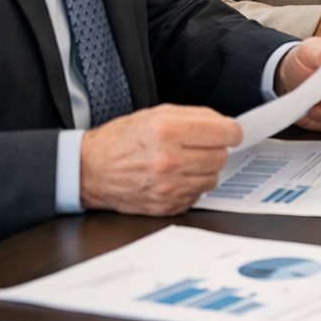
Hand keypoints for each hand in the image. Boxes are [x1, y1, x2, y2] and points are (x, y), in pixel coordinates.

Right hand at [79, 105, 242, 214]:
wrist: (88, 170)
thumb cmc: (120, 140)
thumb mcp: (155, 114)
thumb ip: (195, 116)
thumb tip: (226, 125)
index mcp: (167, 131)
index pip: (225, 133)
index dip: (232, 132)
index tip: (230, 132)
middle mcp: (169, 160)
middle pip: (221, 157)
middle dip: (216, 150)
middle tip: (200, 146)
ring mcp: (167, 187)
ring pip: (213, 178)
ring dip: (205, 170)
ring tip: (185, 162)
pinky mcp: (166, 206)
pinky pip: (197, 196)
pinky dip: (191, 186)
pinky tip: (175, 178)